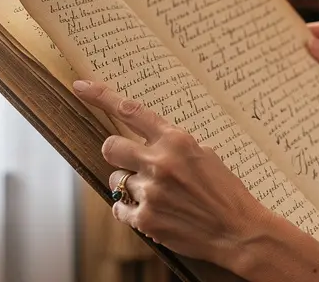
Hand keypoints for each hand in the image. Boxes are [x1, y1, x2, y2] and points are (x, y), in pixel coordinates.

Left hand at [71, 80, 271, 270]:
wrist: (238, 231)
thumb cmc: (226, 192)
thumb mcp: (206, 156)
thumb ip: (174, 146)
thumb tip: (148, 141)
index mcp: (177, 141)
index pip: (131, 111)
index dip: (100, 96)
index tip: (80, 86)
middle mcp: (160, 162)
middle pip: (110, 146)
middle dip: (117, 153)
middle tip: (132, 162)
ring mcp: (150, 191)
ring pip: (116, 180)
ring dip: (131, 186)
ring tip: (158, 195)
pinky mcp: (145, 219)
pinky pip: (119, 208)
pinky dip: (131, 210)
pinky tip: (153, 212)